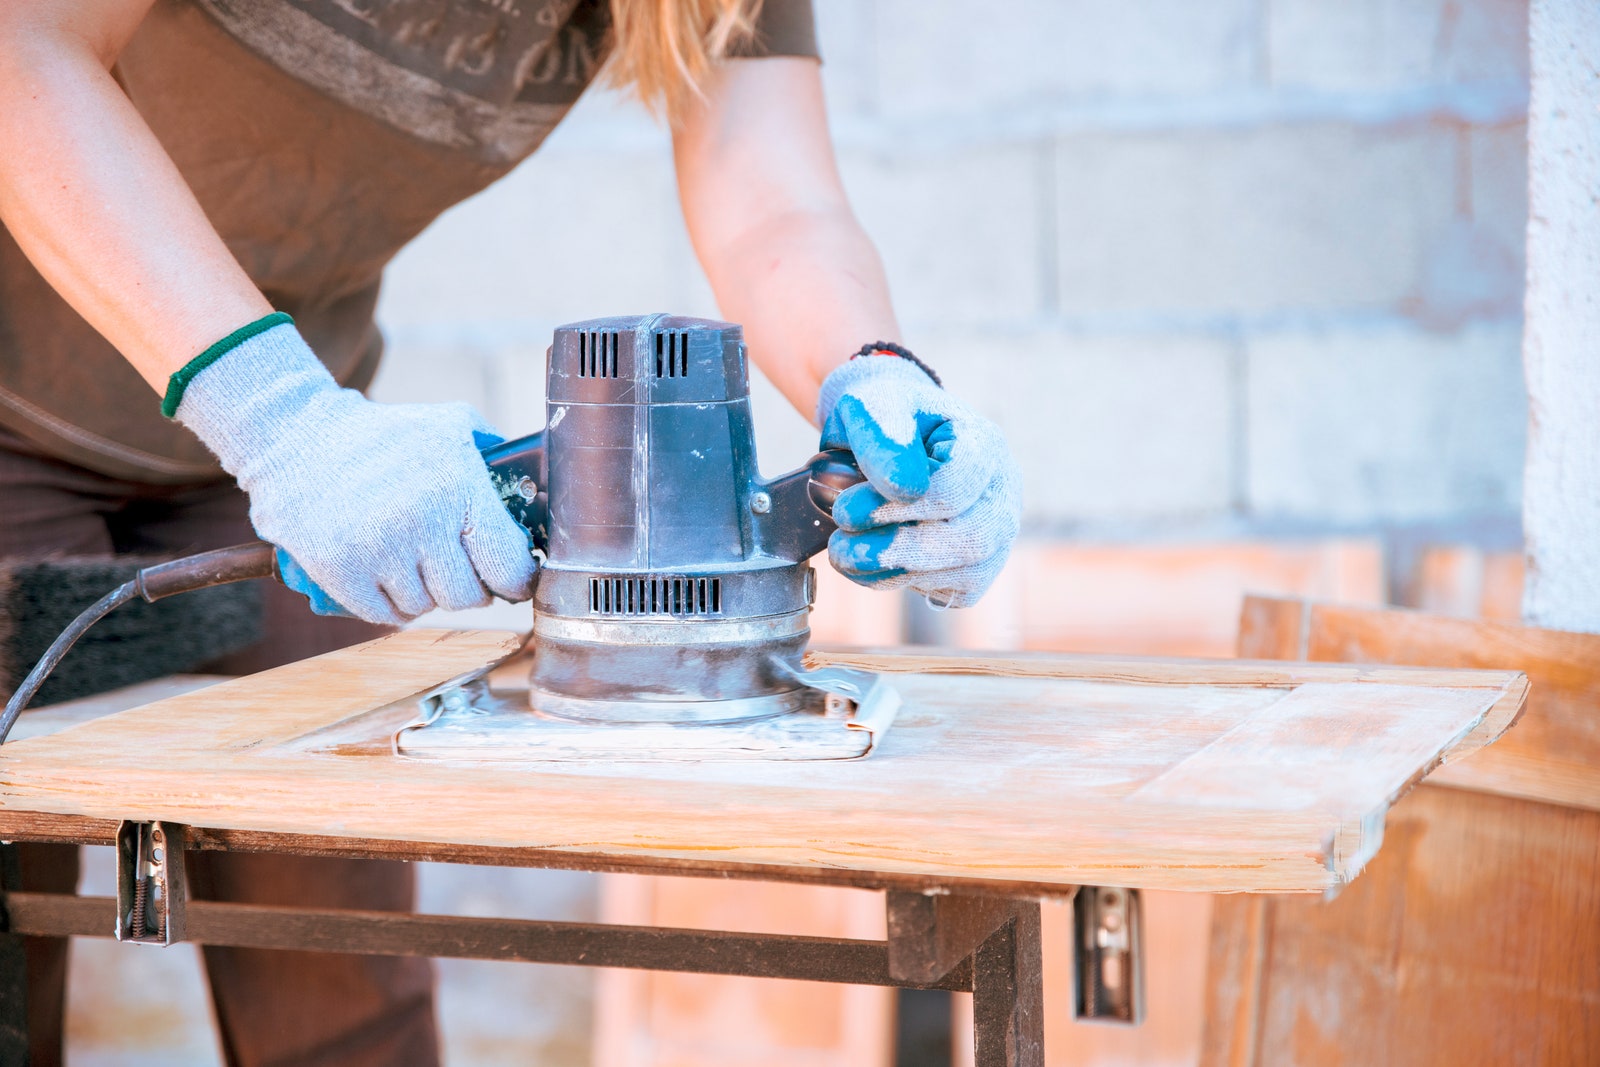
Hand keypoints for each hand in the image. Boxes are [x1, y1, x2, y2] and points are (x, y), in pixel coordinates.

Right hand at [174, 322, 537, 623]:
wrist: (295, 437)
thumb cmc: (382, 435)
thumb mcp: (448, 426)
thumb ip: (494, 456)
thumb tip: (533, 495)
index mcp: (458, 486)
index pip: (508, 567)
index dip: (516, 580)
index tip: (512, 581)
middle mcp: (421, 521)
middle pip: (467, 597)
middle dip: (467, 586)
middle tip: (455, 568)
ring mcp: (378, 549)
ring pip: (425, 607)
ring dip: (423, 592)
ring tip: (410, 559)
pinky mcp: (339, 570)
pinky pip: (384, 615)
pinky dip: (388, 603)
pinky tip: (385, 576)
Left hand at [817, 356, 1021, 607]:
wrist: (886, 433)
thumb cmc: (883, 416)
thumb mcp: (871, 406)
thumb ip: (884, 437)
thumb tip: (904, 488)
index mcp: (984, 444)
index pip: (955, 490)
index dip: (896, 508)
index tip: (846, 507)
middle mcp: (1003, 491)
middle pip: (972, 540)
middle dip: (898, 549)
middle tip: (841, 544)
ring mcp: (996, 531)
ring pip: (964, 574)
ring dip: (893, 572)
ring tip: (845, 553)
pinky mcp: (976, 565)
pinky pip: (951, 591)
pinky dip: (903, 583)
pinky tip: (869, 563)